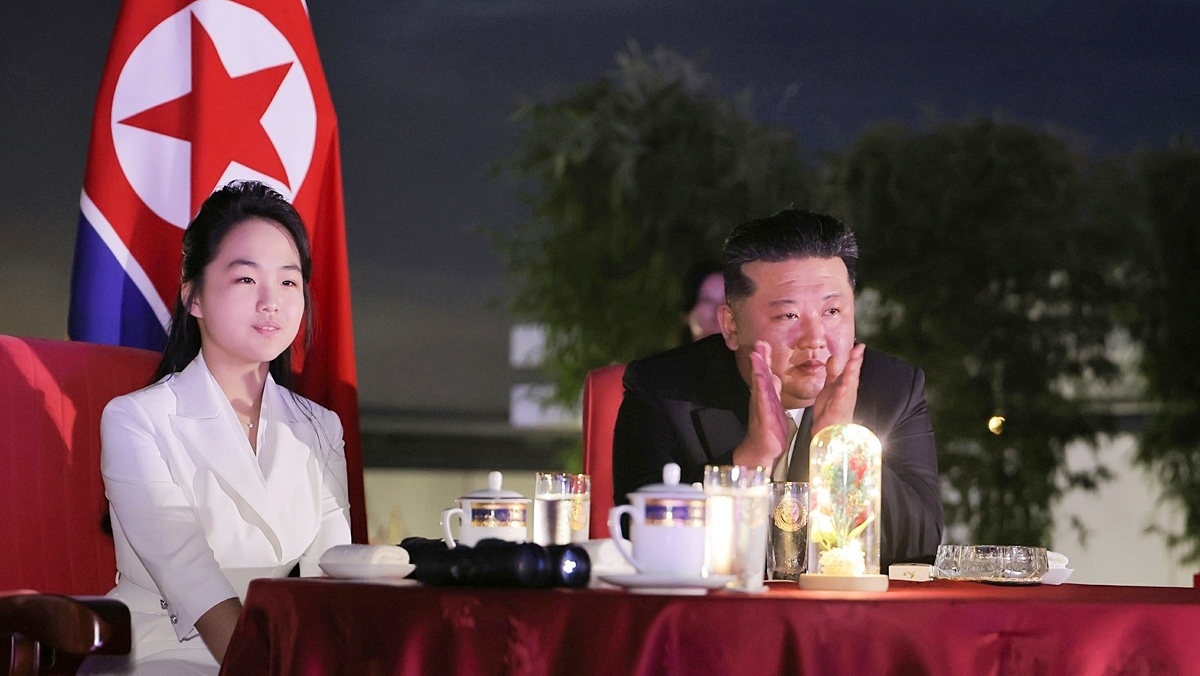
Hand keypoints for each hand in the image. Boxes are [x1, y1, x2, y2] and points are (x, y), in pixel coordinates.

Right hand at [732, 341, 789, 468]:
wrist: (762, 449)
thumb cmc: (768, 430)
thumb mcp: (774, 406)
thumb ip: (774, 391)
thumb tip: (775, 377)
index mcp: (766, 395)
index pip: (765, 373)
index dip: (764, 358)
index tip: (763, 343)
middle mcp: (761, 398)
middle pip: (760, 375)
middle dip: (759, 359)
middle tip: (758, 344)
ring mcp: (761, 406)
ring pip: (759, 385)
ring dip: (758, 369)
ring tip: (756, 355)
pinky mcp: (763, 416)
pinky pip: (762, 401)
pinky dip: (761, 389)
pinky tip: (761, 380)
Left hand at [810, 342, 865, 433]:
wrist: (826, 432)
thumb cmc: (830, 411)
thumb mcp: (831, 387)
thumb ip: (833, 373)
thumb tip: (834, 358)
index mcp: (845, 385)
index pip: (851, 368)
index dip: (855, 357)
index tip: (860, 346)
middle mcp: (847, 392)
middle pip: (853, 374)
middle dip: (855, 362)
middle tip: (859, 350)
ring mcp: (843, 401)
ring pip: (848, 385)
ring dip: (851, 374)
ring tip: (853, 363)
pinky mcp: (837, 410)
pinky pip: (840, 400)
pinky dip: (842, 392)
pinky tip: (843, 386)